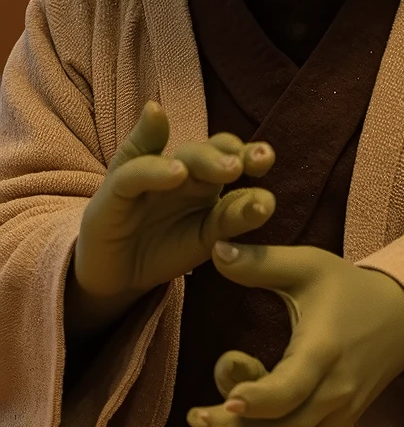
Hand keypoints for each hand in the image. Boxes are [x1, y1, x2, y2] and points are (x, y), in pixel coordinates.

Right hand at [69, 103, 275, 332]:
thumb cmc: (167, 249)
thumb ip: (232, 218)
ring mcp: (146, 176)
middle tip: (246, 165)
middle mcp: (178, 170)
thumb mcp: (206, 237)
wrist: (117, 274)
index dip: (249, 152)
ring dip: (202, 159)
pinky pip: (135, 175)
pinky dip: (154, 169)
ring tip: (226, 168)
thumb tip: (267, 198)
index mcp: (204, 178)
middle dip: (229, 155)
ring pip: (175, 157)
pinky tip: (176, 171)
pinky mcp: (113, 192)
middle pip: (206, 152)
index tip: (267, 159)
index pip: (228, 153)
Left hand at [186, 242, 403, 426]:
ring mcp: (341, 411)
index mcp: (325, 348)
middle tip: (194, 420)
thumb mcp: (309, 265)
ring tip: (219, 410)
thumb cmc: (349, 288)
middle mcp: (336, 388)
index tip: (223, 400)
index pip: (289, 390)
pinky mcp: (341, 423)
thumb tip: (215, 249)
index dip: (255, 402)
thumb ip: (261, 261)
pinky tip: (248, 418)